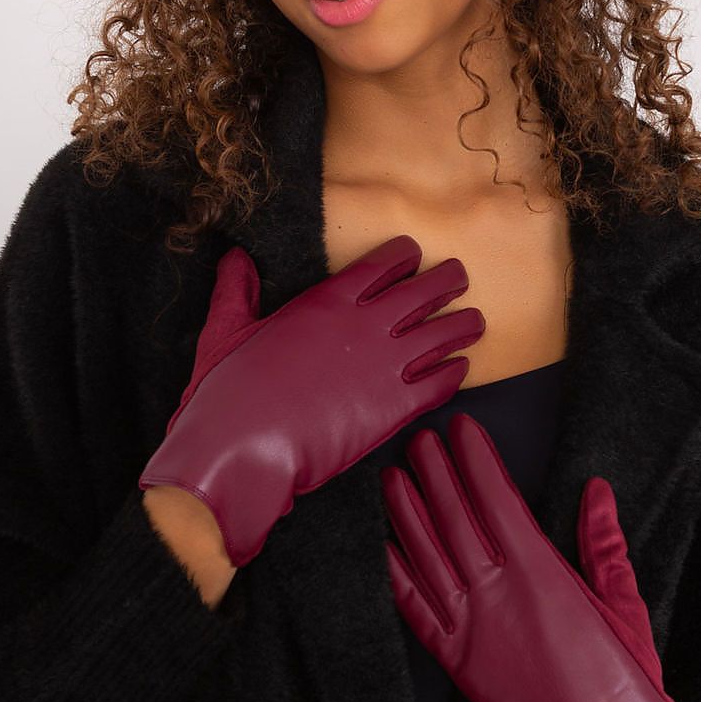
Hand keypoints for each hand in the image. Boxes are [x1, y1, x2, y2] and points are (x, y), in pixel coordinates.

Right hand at [139, 235, 484, 568]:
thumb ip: (236, 290)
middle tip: (459, 277)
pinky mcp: (394, 409)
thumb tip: (236, 257)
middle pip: (424, 291)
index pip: (381, 265)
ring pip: (442, 335)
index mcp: (326, 300)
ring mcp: (384, 366)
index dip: (404, 256)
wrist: (241, 447)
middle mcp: (364, 326)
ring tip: (475, 322)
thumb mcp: (225, 329)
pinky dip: (454, 374)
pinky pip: (440, 384)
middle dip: (447, 281)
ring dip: (462, 326)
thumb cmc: (227, 391)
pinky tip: (460, 370)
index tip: (415, 255)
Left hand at [380, 412, 700, 701]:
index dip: (477, 461)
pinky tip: (382, 547)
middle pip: (455, 519)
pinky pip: (416, 611)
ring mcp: (473, 629)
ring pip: (428, 557)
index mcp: (543, 573)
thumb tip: (595, 491)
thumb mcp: (625, 604)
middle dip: (435, 474)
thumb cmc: (627, 682)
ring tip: (392, 477)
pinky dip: (396, 576)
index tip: (463, 429)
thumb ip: (605, 544)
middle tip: (419, 438)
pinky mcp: (458, 664)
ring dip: (407, 514)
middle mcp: (499, 594)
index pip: (498, 499)